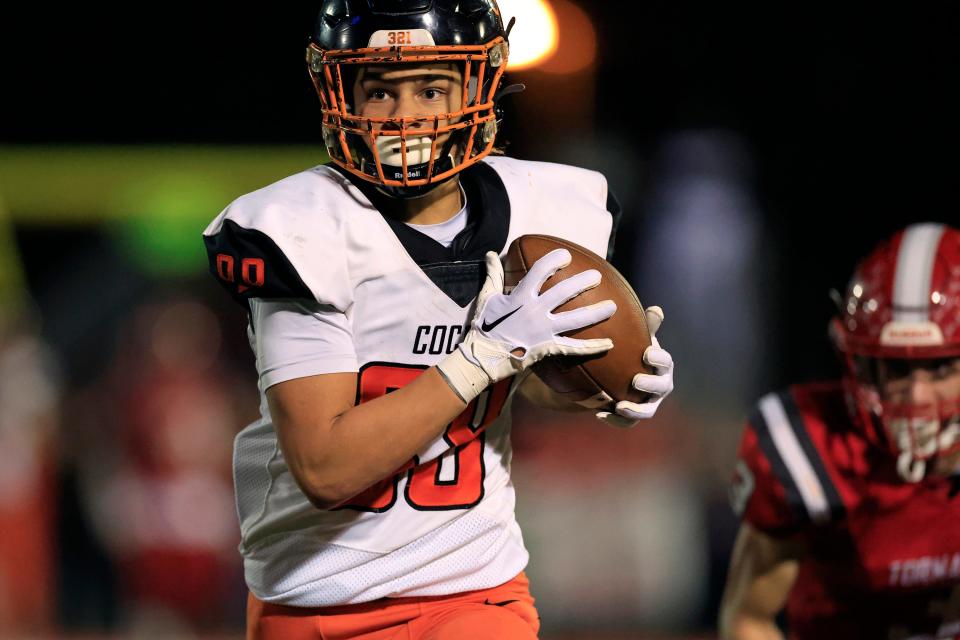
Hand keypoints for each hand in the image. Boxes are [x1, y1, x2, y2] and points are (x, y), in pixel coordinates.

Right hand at [437, 249, 615, 402]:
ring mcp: (543, 330)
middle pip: (564, 292)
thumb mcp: (486, 298)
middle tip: (597, 277)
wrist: (481, 358)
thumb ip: (492, 275)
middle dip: (583, 282)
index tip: (566, 256)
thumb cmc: (482, 327)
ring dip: (596, 313)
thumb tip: (490, 254)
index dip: (554, 260)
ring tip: (612, 306)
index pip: (540, 270)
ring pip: (575, 319)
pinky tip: (609, 343)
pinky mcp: (547, 348)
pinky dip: (592, 347)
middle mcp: (534, 311)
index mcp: (520, 296)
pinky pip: (574, 348)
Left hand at [596, 305, 673, 426]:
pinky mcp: (635, 416)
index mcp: (662, 365)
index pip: (665, 362)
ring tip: (620, 406)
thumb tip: (655, 309)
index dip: (658, 359)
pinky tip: (600, 414)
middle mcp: (660, 385)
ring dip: (635, 410)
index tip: (647, 353)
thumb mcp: (636, 338)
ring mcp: (649, 403)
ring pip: (647, 411)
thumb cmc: (632, 351)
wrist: (619, 374)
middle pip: (661, 387)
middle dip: (650, 384)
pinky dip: (615, 420)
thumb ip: (646, 326)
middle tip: (636, 380)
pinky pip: (627, 422)